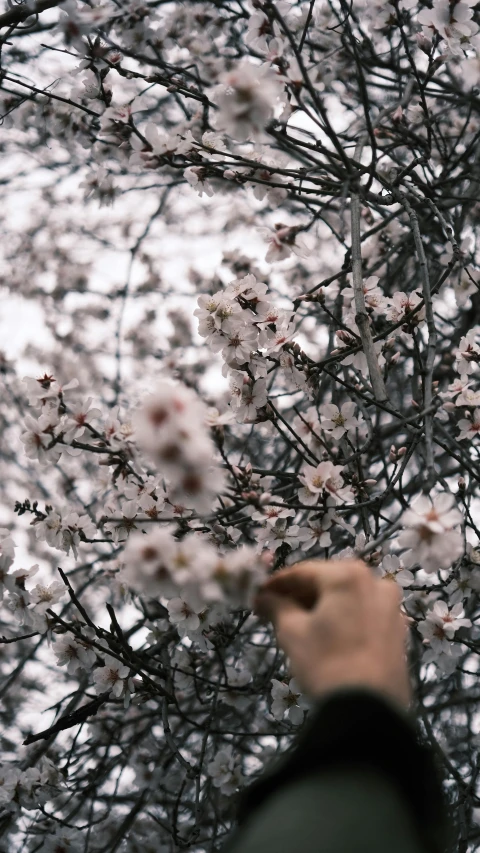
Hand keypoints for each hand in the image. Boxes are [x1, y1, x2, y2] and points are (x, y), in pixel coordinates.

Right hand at [254, 559, 410, 708]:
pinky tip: (327, 636)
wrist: (368, 710)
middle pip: (329, 582)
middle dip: (301, 595)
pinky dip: (344, 619)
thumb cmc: (326, 662)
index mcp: (349, 576)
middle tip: (276, 610)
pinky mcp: (398, 631)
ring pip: (348, 599)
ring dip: (323, 607)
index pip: (304, 572)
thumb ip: (276, 607)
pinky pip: (364, 615)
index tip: (259, 594)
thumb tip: (262, 597)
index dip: (278, 583)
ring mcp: (391, 608)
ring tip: (299, 624)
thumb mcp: (293, 632)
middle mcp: (375, 583)